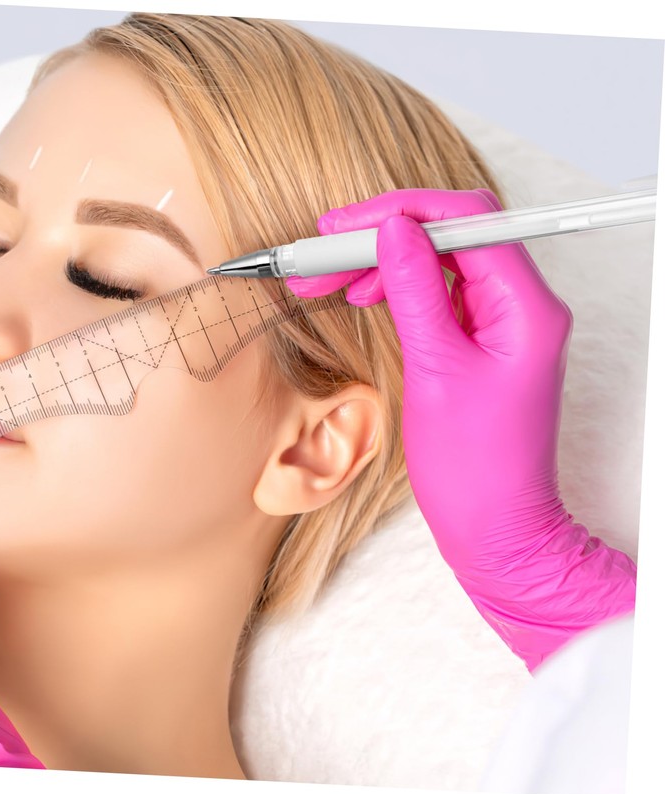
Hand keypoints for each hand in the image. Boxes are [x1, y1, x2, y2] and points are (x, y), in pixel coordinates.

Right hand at [287, 189, 635, 670]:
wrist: (495, 528)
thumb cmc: (475, 466)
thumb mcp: (435, 368)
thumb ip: (414, 290)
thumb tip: (393, 229)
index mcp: (525, 306)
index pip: (465, 220)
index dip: (401, 211)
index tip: (345, 226)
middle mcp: (521, 306)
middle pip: (448, 238)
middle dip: (381, 239)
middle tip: (322, 252)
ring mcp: (501, 325)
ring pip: (437, 265)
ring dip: (381, 265)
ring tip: (326, 280)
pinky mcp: (481, 344)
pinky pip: (438, 297)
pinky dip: (397, 291)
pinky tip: (364, 296)